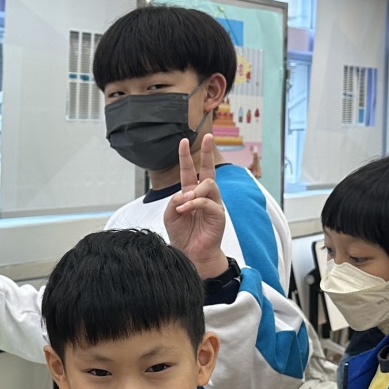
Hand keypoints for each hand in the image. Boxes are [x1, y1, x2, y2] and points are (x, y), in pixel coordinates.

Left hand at [163, 134, 229, 280]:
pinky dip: (194, 204)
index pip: (190, 170)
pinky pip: (207, 202)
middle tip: (208, 136)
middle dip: (208, 151)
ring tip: (183, 204)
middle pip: (208, 169)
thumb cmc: (182, 234)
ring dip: (194, 191)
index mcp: (191, 193)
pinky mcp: (218, 214)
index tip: (183, 140)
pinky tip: (185, 210)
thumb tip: (185, 193)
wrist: (190, 253)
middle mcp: (204, 195)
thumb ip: (174, 200)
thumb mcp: (170, 214)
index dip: (186, 155)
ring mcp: (213, 203)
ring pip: (208, 184)